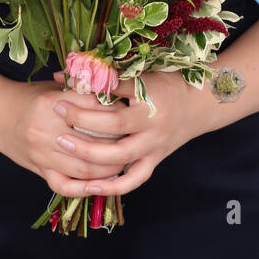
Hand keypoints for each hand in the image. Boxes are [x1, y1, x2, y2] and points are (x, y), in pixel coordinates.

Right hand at [0, 76, 133, 196]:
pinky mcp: (39, 169)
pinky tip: (100, 184)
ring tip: (123, 163)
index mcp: (52, 102)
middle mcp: (45, 128)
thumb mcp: (55, 87)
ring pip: (83, 167)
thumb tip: (115, 94)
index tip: (128, 114)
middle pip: (93, 141)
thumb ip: (82, 91)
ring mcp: (41, 152)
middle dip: (117, 144)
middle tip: (132, 141)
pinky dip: (84, 188)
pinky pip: (65, 184)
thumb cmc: (32, 98)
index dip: (116, 113)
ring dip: (108, 169)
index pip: (94, 110)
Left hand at [44, 67, 200, 196]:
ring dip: (89, 152)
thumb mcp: (143, 72)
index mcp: (149, 97)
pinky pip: (133, 179)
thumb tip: (66, 72)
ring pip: (120, 155)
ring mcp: (154, 145)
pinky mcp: (155, 160)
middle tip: (58, 111)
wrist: (200, 105)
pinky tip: (89, 186)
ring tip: (62, 144)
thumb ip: (108, 75)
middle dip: (82, 120)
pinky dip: (112, 186)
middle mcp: (152, 124)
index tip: (64, 82)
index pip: (114, 91)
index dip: (88, 87)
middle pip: (114, 125)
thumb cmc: (166, 84)